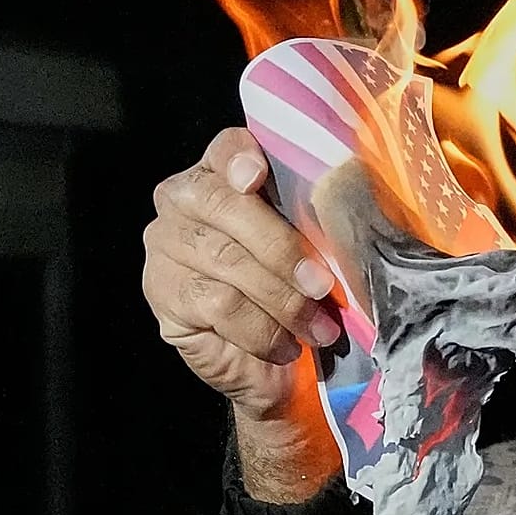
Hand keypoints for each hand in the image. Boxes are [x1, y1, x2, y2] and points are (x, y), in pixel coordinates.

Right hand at [142, 128, 342, 499]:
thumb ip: (321, 220)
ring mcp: (166, 246)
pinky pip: (217, 304)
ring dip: (281, 299)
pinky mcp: (163, 295)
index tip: (257, 175)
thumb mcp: (319, 252)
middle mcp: (184, 201)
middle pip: (223, 204)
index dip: (238, 156)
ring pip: (225, 259)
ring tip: (317, 327)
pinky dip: (261, 329)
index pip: (226, 148)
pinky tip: (285, 345)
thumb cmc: (302, 295)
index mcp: (225, 174)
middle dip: (281, 247)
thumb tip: (352, 205)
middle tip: (322, 285)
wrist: (279, 366)